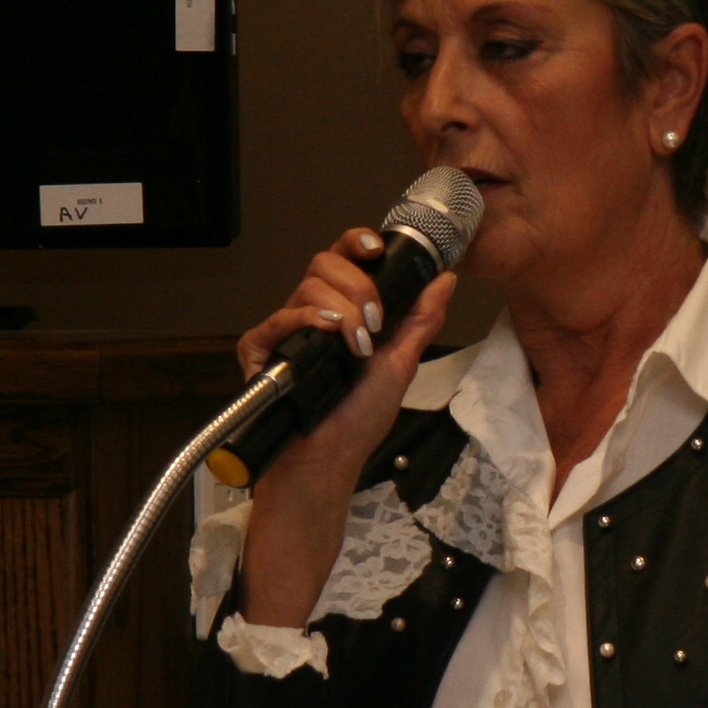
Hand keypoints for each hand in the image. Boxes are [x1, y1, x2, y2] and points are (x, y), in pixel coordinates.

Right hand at [232, 230, 457, 627]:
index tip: (376, 247)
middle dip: (357, 284)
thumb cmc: (357, 423)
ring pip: (306, 285)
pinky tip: (324, 334)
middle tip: (374, 320)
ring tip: (356, 345)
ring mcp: (286, 333)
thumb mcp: (401, 365)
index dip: (357, 244)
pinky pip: (277, 319)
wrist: (326, 463)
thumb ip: (421, 320)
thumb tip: (446, 279)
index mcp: (344, 314)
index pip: (344, 261)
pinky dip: (304, 320)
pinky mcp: (261, 352)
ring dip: (341, 309)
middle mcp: (313, 316)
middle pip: (325, 264)